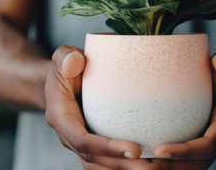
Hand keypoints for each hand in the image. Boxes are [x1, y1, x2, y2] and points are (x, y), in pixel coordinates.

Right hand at [45, 45, 152, 168]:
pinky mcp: (94, 145)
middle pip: (95, 160)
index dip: (108, 148)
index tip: (135, 149)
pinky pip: (108, 162)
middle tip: (152, 167)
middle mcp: (69, 136)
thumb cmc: (66, 66)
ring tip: (155, 168)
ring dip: (126, 169)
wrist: (61, 80)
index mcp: (61, 117)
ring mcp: (81, 143)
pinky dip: (126, 165)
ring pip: (102, 166)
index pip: (83, 140)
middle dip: (123, 166)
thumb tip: (75, 62)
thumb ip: (66, 58)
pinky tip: (151, 163)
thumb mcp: (63, 57)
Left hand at [145, 51, 215, 169]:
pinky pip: (182, 163)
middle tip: (142, 166)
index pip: (207, 145)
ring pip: (189, 168)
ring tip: (138, 167)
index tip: (159, 150)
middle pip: (196, 165)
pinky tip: (140, 162)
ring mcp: (208, 148)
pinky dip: (164, 165)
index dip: (184, 151)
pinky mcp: (197, 149)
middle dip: (170, 168)